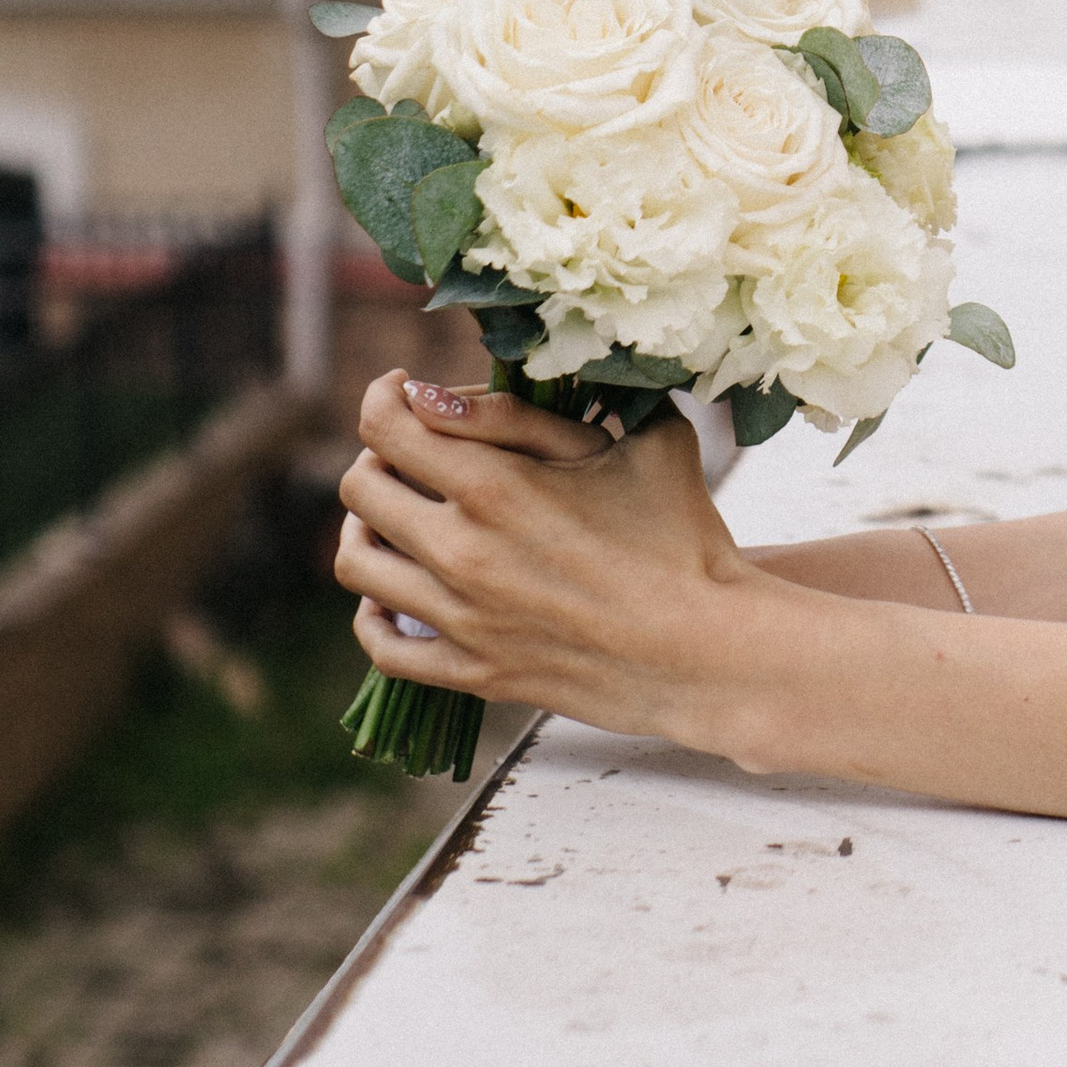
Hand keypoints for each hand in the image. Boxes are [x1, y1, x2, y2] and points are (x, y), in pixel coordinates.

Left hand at [335, 373, 759, 748]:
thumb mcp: (632, 442)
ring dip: (366, 528)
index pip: (386, 424)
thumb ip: (536, 412)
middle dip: (380, 455)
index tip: (405, 391)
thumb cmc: (682, 533)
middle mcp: (462, 552)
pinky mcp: (472, 674)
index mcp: (496, 486)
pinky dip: (374, 613)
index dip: (385, 396)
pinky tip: (396, 593)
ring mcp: (461, 619)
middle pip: (360, 487)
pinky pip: (382, 646)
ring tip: (399, 517)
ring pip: (358, 564)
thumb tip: (442, 397)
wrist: (708, 648)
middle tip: (415, 452)